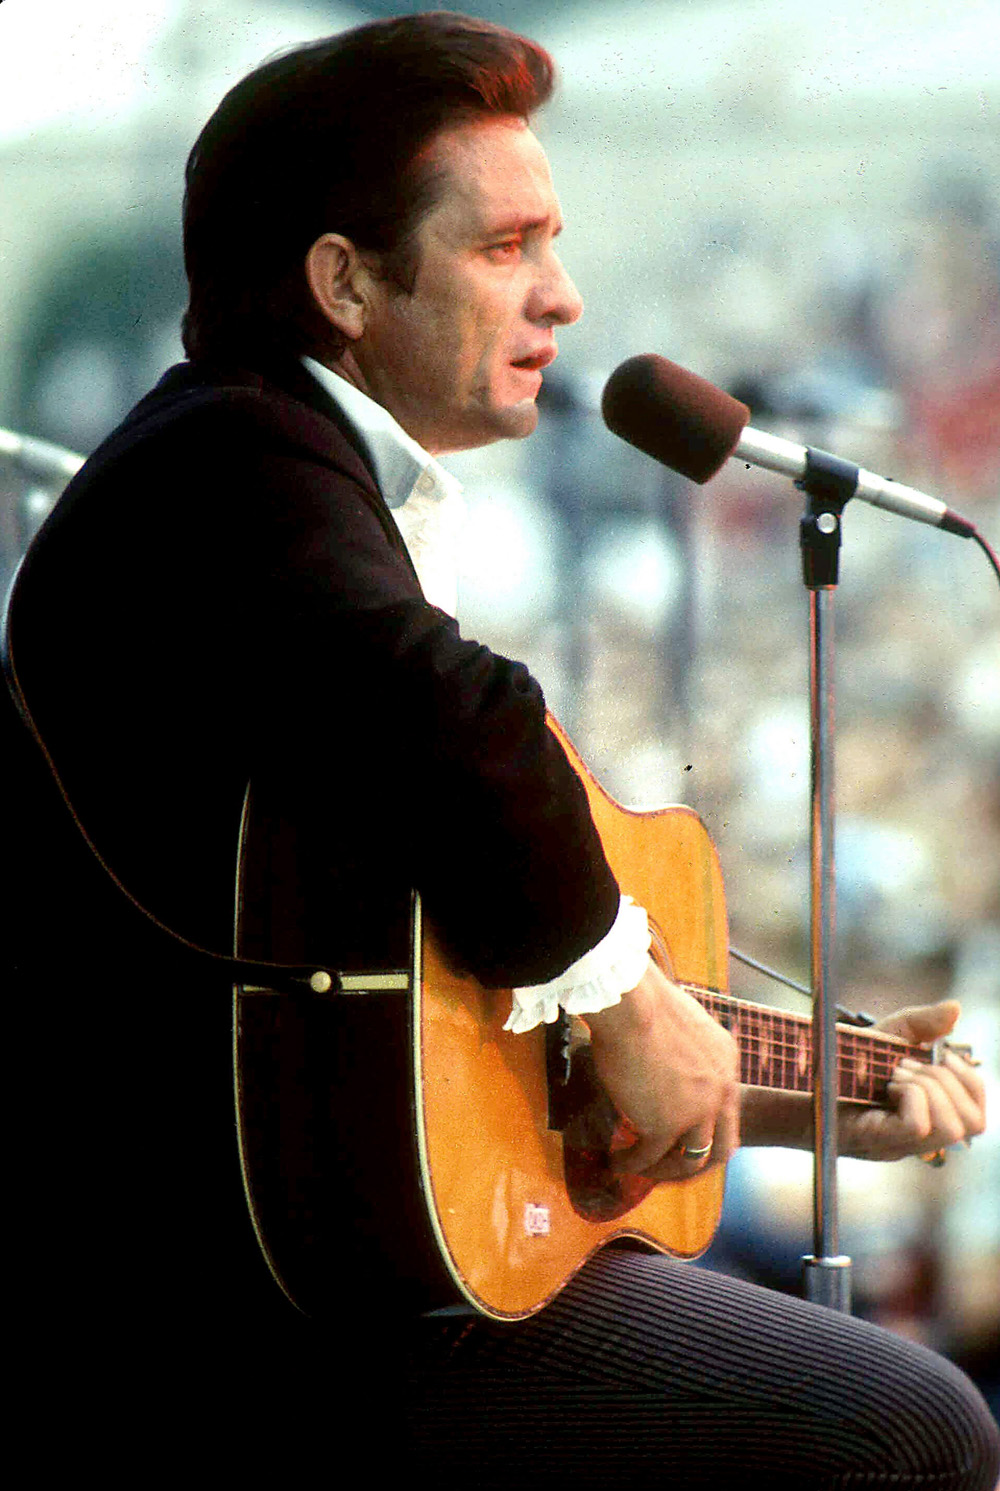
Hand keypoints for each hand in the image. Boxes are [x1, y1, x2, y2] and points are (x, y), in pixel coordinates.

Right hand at [585, 959, 739, 1180]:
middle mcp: (720, 1091)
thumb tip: (663, 1058)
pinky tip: (617, 1161)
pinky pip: (649, 1156)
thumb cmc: (646, 1001)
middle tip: (674, 1166)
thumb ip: (686, 1050)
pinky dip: (633, 1163)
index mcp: (726, 1063)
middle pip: (722, 1145)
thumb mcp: (685, 1025)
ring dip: (666, 1170)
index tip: (684, 1132)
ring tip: (641, 1168)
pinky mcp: (664, 1125)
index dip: (707, 1125)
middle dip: (699, 1161)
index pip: (726, 1108)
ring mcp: (696, 1112)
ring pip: (691, 1160)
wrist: (633, 1005)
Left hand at [839, 1000, 986, 1161]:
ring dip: (930, 1088)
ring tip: (895, 1075)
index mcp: (926, 1118)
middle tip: (906, 1065)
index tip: (941, 1055)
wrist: (789, 1077)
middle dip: (948, 1082)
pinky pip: (918, 1125)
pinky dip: (910, 1096)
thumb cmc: (837, 1062)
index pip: (978, 1117)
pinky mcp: (877, 1141)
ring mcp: (899, 1145)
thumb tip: (957, 1008)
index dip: (971, 1082)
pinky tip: (886, 1086)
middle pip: (974, 1124)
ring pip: (952, 1129)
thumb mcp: (884, 1036)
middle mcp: (918, 1139)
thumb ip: (921, 1024)